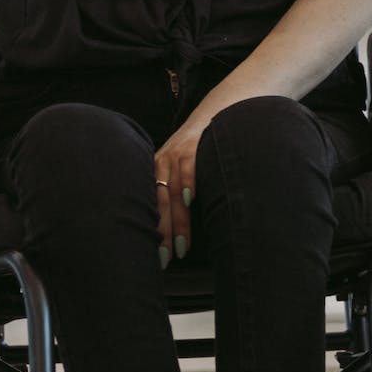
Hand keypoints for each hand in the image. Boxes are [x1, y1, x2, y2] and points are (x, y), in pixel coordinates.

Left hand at [152, 122, 202, 266]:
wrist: (220, 112)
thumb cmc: (206, 147)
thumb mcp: (186, 166)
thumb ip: (181, 191)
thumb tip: (182, 229)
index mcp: (157, 172)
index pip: (150, 207)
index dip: (152, 232)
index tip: (157, 257)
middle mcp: (161, 163)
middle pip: (157, 204)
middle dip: (161, 234)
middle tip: (163, 260)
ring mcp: (175, 153)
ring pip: (171, 191)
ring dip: (177, 220)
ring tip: (181, 246)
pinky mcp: (192, 143)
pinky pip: (187, 166)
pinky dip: (188, 183)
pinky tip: (189, 201)